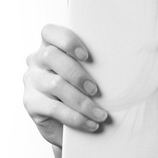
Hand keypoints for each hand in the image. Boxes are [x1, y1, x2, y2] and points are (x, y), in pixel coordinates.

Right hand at [23, 24, 108, 147]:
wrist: (70, 125)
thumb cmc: (84, 90)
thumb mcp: (89, 72)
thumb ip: (95, 63)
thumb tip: (127, 62)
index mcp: (51, 45)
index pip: (49, 32)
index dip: (67, 40)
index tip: (86, 56)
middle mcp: (37, 60)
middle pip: (52, 57)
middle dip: (77, 74)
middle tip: (96, 90)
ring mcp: (32, 81)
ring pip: (55, 85)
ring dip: (82, 101)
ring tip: (101, 114)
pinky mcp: (30, 103)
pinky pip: (53, 108)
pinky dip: (76, 117)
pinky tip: (91, 123)